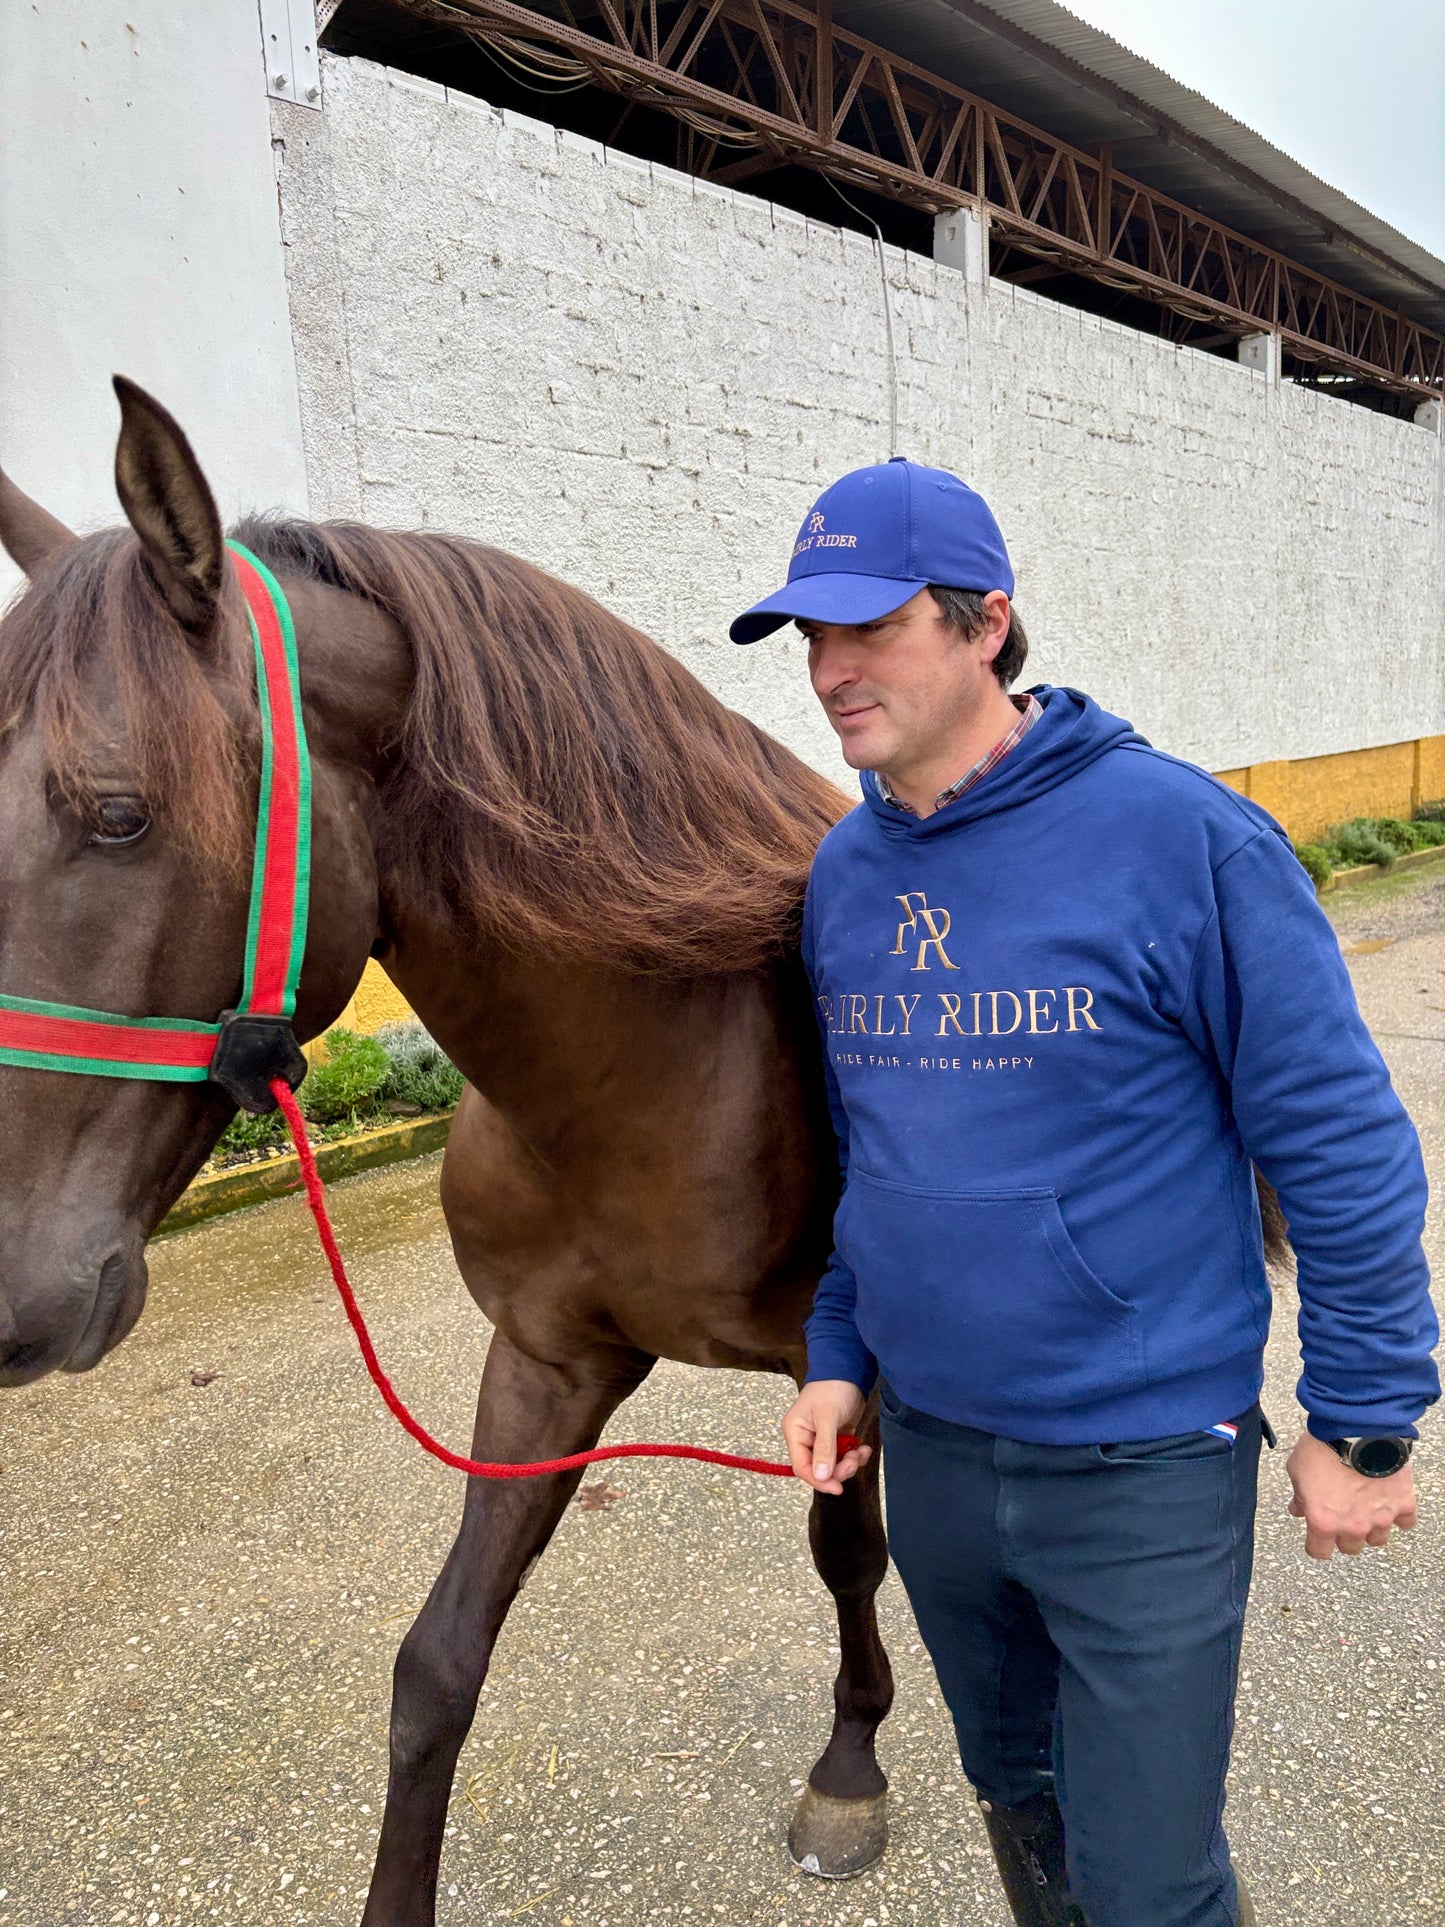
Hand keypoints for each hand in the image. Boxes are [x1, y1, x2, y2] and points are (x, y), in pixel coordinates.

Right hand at [782, 1380, 871, 1495]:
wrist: (849, 1369)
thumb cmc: (833, 1388)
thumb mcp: (828, 1417)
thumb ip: (825, 1448)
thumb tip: (821, 1477)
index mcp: (795, 1432)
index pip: (801, 1466)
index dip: (818, 1480)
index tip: (837, 1488)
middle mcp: (806, 1438)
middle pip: (819, 1468)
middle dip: (838, 1469)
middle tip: (854, 1461)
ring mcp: (821, 1439)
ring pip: (833, 1465)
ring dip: (849, 1463)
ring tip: (860, 1451)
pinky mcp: (837, 1437)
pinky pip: (844, 1456)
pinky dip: (855, 1456)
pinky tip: (863, 1448)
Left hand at [1286, 1431, 1417, 1559]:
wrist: (1356, 1428)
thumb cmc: (1323, 1447)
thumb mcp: (1296, 1469)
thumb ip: (1299, 1495)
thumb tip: (1298, 1508)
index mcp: (1324, 1521)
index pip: (1319, 1552)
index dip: (1317, 1543)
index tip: (1318, 1535)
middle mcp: (1353, 1526)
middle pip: (1350, 1548)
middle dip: (1345, 1534)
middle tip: (1343, 1515)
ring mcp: (1381, 1517)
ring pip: (1378, 1539)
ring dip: (1371, 1527)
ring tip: (1366, 1507)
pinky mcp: (1403, 1504)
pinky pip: (1406, 1521)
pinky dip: (1399, 1514)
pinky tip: (1390, 1501)